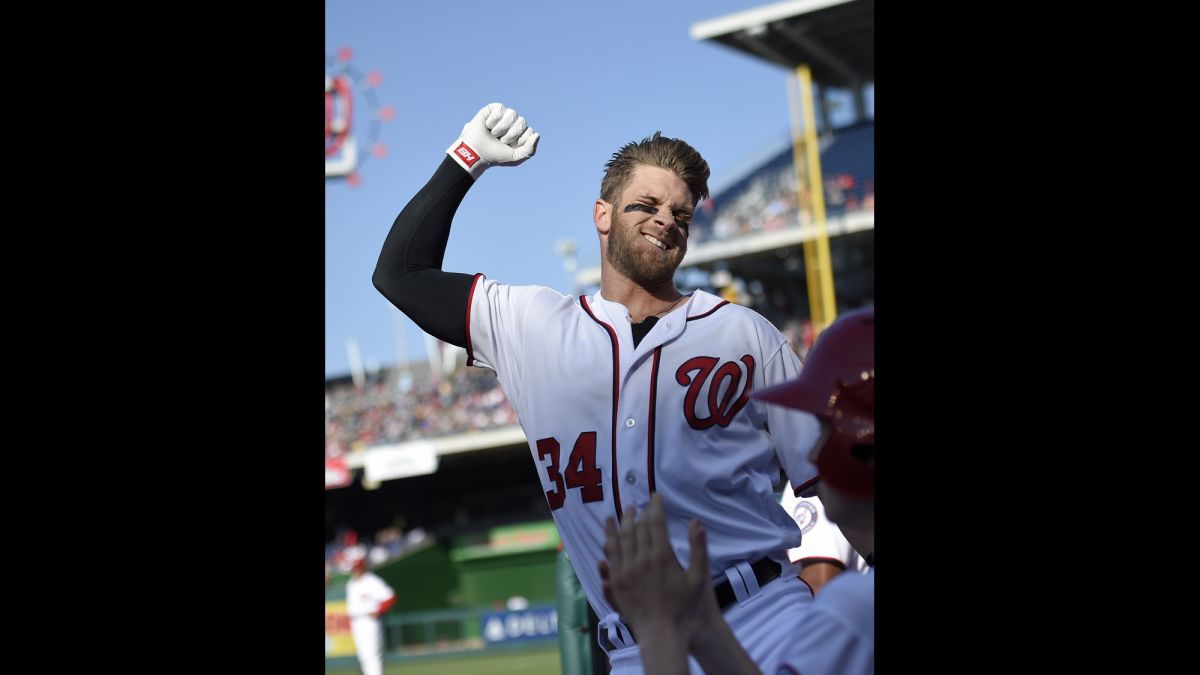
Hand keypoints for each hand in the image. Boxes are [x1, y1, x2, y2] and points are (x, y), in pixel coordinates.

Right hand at [446, 102, 539, 179]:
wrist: (476, 153)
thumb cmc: (496, 156)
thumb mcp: (516, 157)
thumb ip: (530, 150)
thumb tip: (536, 134)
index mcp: (520, 134)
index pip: (529, 131)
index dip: (520, 140)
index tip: (509, 147)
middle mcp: (513, 123)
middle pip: (522, 122)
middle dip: (511, 134)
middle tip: (500, 141)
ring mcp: (503, 116)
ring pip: (512, 113)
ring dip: (502, 127)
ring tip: (493, 134)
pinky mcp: (492, 109)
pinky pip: (500, 108)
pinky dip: (494, 119)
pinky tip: (488, 125)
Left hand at [600, 494, 719, 645]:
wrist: (663, 634)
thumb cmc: (685, 608)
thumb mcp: (699, 578)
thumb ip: (699, 548)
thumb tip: (697, 522)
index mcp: (662, 556)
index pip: (655, 522)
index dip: (656, 506)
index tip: (655, 496)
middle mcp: (641, 560)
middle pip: (635, 528)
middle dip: (636, 512)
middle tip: (637, 504)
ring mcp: (626, 572)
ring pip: (619, 540)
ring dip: (619, 524)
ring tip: (619, 514)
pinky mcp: (617, 583)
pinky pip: (610, 557)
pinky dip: (609, 543)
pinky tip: (608, 538)